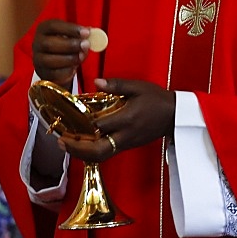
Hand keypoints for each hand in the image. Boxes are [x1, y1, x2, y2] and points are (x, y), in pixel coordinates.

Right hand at [32, 19, 94, 89]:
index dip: (70, 28)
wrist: (55, 65)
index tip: (86, 32)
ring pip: (50, 60)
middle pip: (49, 44)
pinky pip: (54, 73)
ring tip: (82, 56)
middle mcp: (36, 43)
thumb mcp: (72, 37)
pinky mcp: (43, 73)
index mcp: (43, 29)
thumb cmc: (65, 45)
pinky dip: (66, 70)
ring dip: (69, 58)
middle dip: (70, 45)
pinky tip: (75, 67)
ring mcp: (37, 59)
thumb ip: (81, 35)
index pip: (54, 26)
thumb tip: (94, 33)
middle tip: (86, 45)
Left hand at [58, 78, 175, 162]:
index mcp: (127, 118)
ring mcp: (126, 143)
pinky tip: (81, 145)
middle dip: (78, 148)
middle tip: (61, 141)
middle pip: (98, 150)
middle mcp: (125, 135)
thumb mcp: (138, 87)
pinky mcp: (127, 146)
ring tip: (66, 145)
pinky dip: (91, 152)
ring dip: (81, 153)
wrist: (175, 116)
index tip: (68, 119)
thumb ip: (116, 85)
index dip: (83, 124)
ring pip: (101, 155)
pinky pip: (106, 153)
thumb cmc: (156, 99)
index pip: (100, 126)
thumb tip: (96, 82)